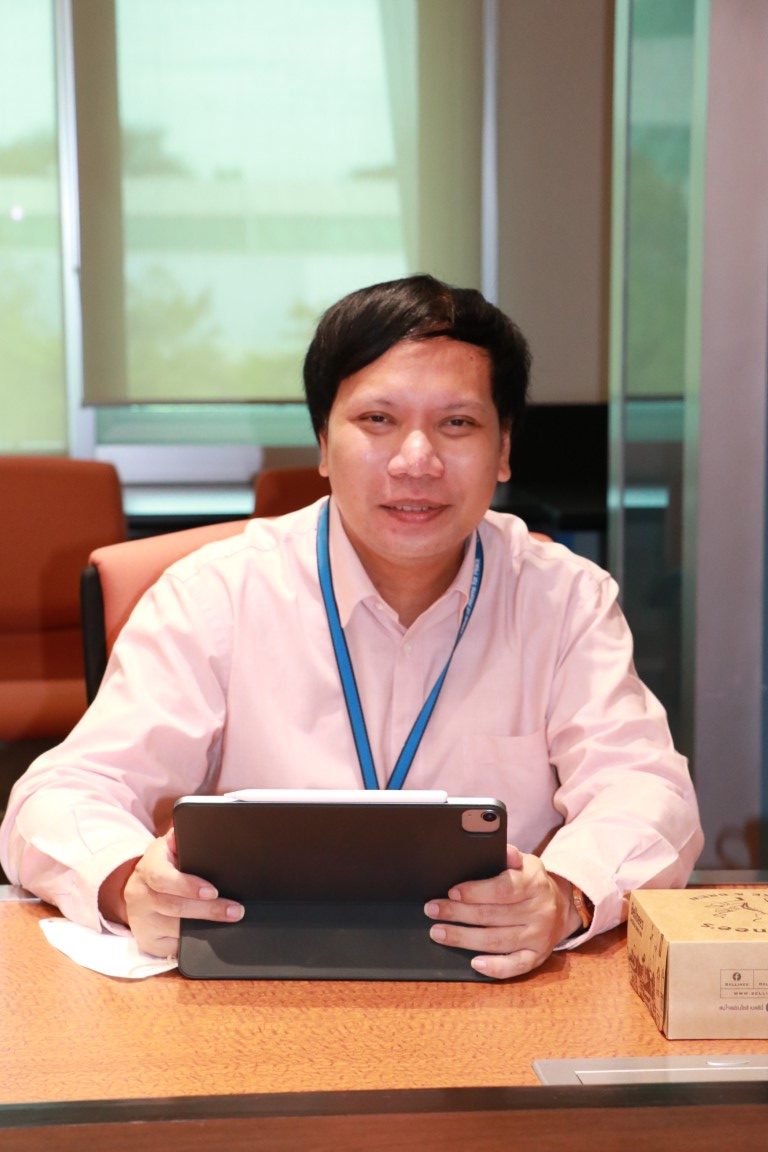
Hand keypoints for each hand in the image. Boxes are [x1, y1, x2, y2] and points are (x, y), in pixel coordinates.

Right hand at [98, 828, 243, 957]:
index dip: (187, 885)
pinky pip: (173, 946)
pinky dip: (194, 943)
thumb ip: (182, 838)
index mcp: (147, 867)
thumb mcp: (170, 849)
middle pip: (174, 906)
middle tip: (235, 910)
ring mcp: (142, 920)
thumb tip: (202, 825)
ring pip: (175, 928)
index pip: (162, 876)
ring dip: (205, 927)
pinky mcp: (148, 941)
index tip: (212, 891)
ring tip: (231, 921)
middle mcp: (140, 894)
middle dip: (208, 910)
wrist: (139, 890)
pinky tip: (211, 937)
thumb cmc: (164, 866)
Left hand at [424, 845, 581, 978]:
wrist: (561, 907)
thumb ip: (510, 856)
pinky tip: (474, 963)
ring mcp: (539, 937)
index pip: (503, 888)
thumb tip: (503, 850)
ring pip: (498, 940)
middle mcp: (540, 911)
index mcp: (535, 883)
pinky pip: (515, 966)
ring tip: (439, 932)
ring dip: (464, 938)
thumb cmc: (531, 883)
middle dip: (458, 913)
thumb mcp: (525, 863)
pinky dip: (495, 967)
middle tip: (433, 910)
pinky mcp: (537, 957)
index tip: (452, 892)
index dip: (475, 892)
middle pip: (493, 915)